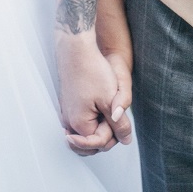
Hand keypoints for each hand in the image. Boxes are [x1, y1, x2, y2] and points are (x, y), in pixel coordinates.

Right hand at [56, 36, 132, 155]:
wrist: (77, 50)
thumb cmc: (93, 71)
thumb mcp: (110, 99)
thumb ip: (119, 124)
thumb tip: (126, 140)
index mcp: (78, 123)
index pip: (100, 142)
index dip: (114, 132)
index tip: (116, 114)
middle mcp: (68, 122)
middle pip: (91, 142)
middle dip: (106, 133)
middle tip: (114, 114)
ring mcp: (66, 114)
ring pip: (86, 132)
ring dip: (99, 126)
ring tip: (108, 111)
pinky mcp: (68, 105)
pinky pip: (80, 122)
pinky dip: (91, 120)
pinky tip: (100, 108)